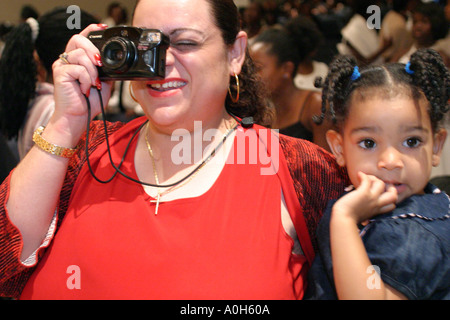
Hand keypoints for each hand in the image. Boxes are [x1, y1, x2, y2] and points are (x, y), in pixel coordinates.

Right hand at [51, 24, 112, 140]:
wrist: (79, 117)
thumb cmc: (89, 102)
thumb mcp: (104, 83)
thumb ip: (107, 70)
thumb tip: (118, 63)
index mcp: (78, 59)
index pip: (82, 38)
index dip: (91, 30)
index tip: (102, 28)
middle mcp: (68, 59)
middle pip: (78, 39)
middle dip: (92, 50)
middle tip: (100, 65)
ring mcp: (62, 65)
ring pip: (80, 55)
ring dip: (92, 71)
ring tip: (94, 84)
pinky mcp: (59, 73)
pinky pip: (78, 68)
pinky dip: (87, 79)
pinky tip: (86, 89)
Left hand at [332, 172, 397, 223]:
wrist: (343, 219)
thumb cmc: (348, 219)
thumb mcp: (362, 217)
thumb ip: (366, 213)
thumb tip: (364, 216)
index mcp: (376, 211)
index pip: (391, 206)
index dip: (390, 198)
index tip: (382, 193)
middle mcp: (376, 204)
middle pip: (394, 196)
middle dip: (390, 188)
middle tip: (379, 184)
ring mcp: (371, 198)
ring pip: (382, 184)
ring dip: (374, 178)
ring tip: (366, 178)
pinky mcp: (364, 193)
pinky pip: (368, 180)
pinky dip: (364, 175)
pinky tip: (359, 175)